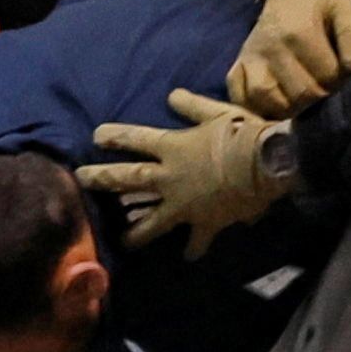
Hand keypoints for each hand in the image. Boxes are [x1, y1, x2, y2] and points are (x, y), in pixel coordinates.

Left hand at [77, 89, 289, 255]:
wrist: (268, 164)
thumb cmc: (243, 134)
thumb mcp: (218, 112)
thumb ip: (192, 106)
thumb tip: (171, 96)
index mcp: (173, 148)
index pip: (136, 139)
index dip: (115, 136)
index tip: (96, 136)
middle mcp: (171, 177)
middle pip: (129, 179)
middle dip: (102, 179)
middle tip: (81, 180)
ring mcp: (185, 204)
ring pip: (153, 221)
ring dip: (137, 232)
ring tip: (124, 241)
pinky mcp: (205, 222)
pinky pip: (197, 239)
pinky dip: (194, 249)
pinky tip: (189, 256)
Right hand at [225, 0, 350, 117]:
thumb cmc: (321, 5)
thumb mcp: (345, 10)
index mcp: (299, 33)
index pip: (327, 77)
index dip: (340, 79)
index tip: (340, 71)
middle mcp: (271, 47)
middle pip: (301, 93)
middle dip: (319, 94)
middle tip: (323, 84)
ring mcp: (251, 58)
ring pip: (269, 100)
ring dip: (292, 107)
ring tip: (303, 97)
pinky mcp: (238, 65)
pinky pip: (243, 98)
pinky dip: (259, 108)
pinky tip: (277, 104)